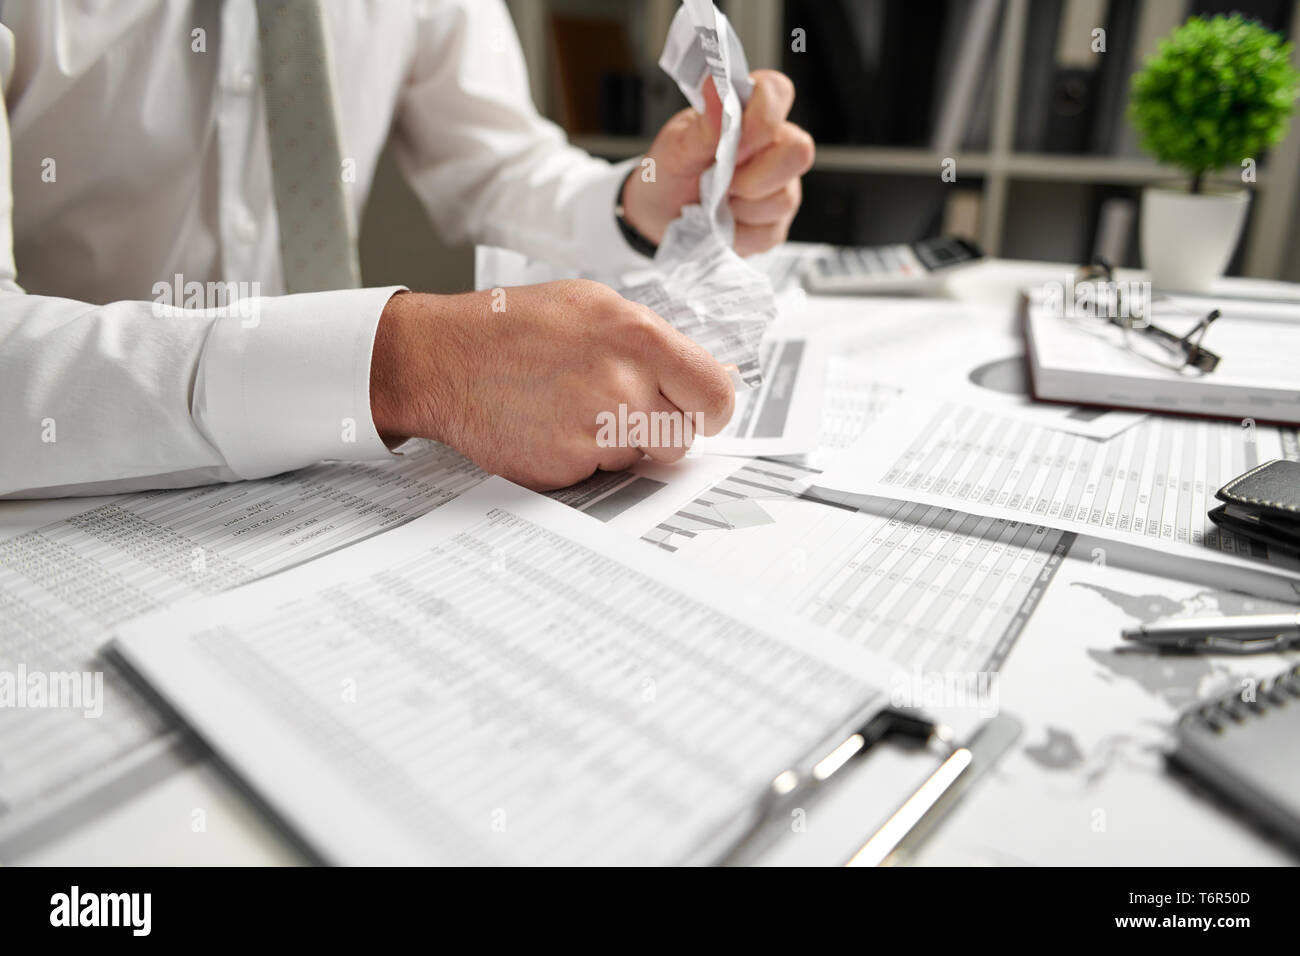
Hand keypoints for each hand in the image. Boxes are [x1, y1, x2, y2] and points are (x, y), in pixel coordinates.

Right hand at [369, 284, 734, 489]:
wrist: (445, 359)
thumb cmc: (517, 327)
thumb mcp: (596, 307)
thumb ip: (657, 342)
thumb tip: (712, 373)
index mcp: (638, 336)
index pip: (716, 394)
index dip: (710, 408)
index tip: (698, 410)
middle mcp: (622, 384)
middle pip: (683, 437)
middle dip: (662, 429)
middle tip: (625, 407)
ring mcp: (595, 429)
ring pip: (642, 458)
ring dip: (621, 444)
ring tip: (576, 408)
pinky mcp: (567, 465)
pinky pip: (600, 474)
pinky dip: (582, 458)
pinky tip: (553, 426)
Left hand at [621, 69, 813, 256]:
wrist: (658, 217)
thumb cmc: (668, 174)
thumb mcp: (674, 149)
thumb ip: (703, 125)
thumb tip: (716, 89)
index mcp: (748, 114)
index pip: (777, 93)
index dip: (764, 117)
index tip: (734, 142)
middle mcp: (773, 147)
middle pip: (799, 152)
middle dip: (755, 176)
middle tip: (721, 182)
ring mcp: (779, 187)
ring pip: (784, 199)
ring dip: (740, 208)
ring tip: (713, 204)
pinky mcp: (774, 225)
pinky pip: (769, 233)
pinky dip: (737, 234)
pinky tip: (720, 225)